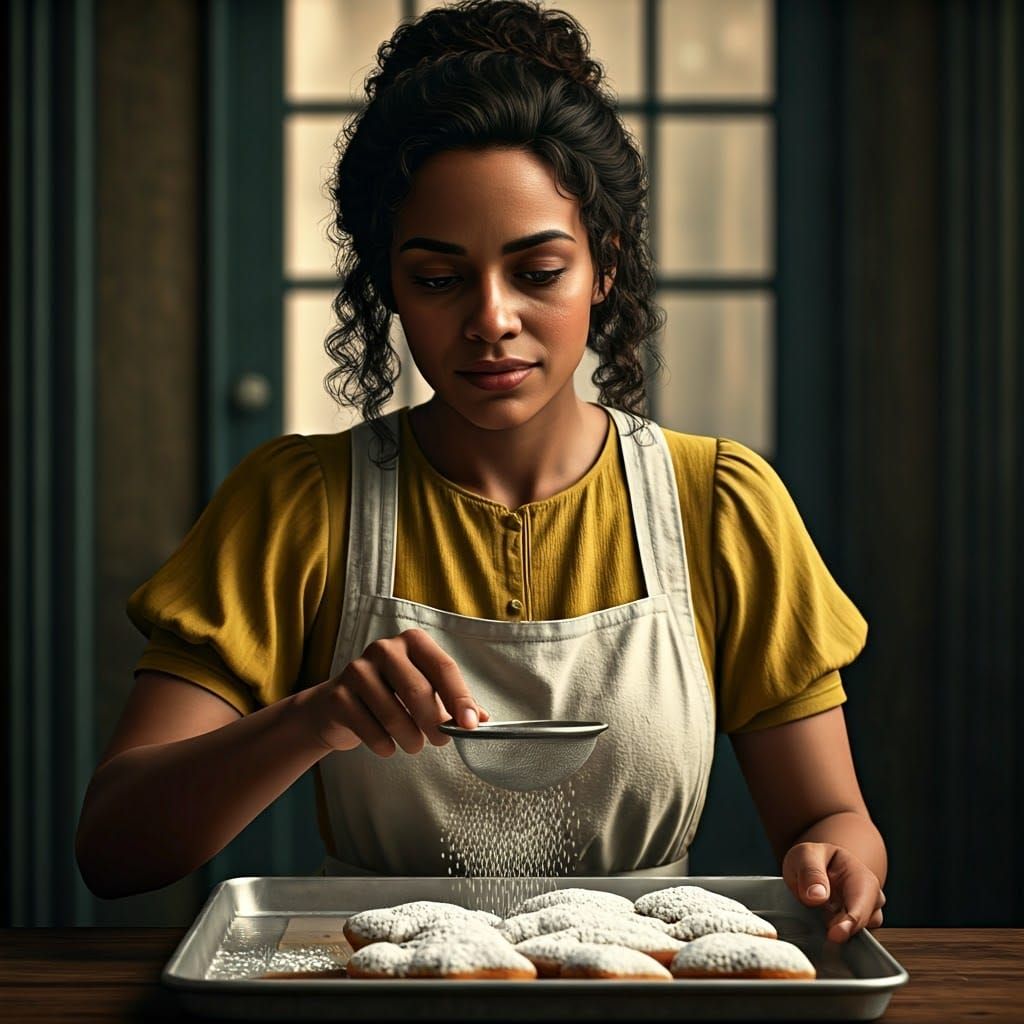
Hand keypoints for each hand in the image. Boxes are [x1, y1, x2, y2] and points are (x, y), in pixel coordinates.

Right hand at [298, 628, 489, 755]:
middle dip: (434, 724)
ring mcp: (357, 669)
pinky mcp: (337, 696)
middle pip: (418, 691)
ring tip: (414, 744)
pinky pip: (370, 730)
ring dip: (411, 740)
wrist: (337, 708)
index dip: (460, 699)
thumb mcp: (425, 691)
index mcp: (413, 641)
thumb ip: (454, 702)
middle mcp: (384, 648)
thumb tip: (484, 720)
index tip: (471, 726)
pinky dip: (385, 745)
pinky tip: (387, 745)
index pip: (444, 668)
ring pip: (394, 714)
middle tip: (440, 741)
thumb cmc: (391, 696)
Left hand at [782, 842, 884, 943]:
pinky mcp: (854, 928)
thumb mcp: (806, 855)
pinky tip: (820, 926)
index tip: (834, 935)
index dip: (850, 921)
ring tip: (817, 916)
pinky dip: (834, 936)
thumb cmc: (814, 858)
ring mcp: (865, 915)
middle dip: (843, 930)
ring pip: (858, 934)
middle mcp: (870, 898)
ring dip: (838, 931)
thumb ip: (811, 872)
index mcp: (862, 877)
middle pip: (864, 923)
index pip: (861, 903)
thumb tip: (817, 896)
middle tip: (823, 933)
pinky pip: (849, 939)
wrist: (815, 865)